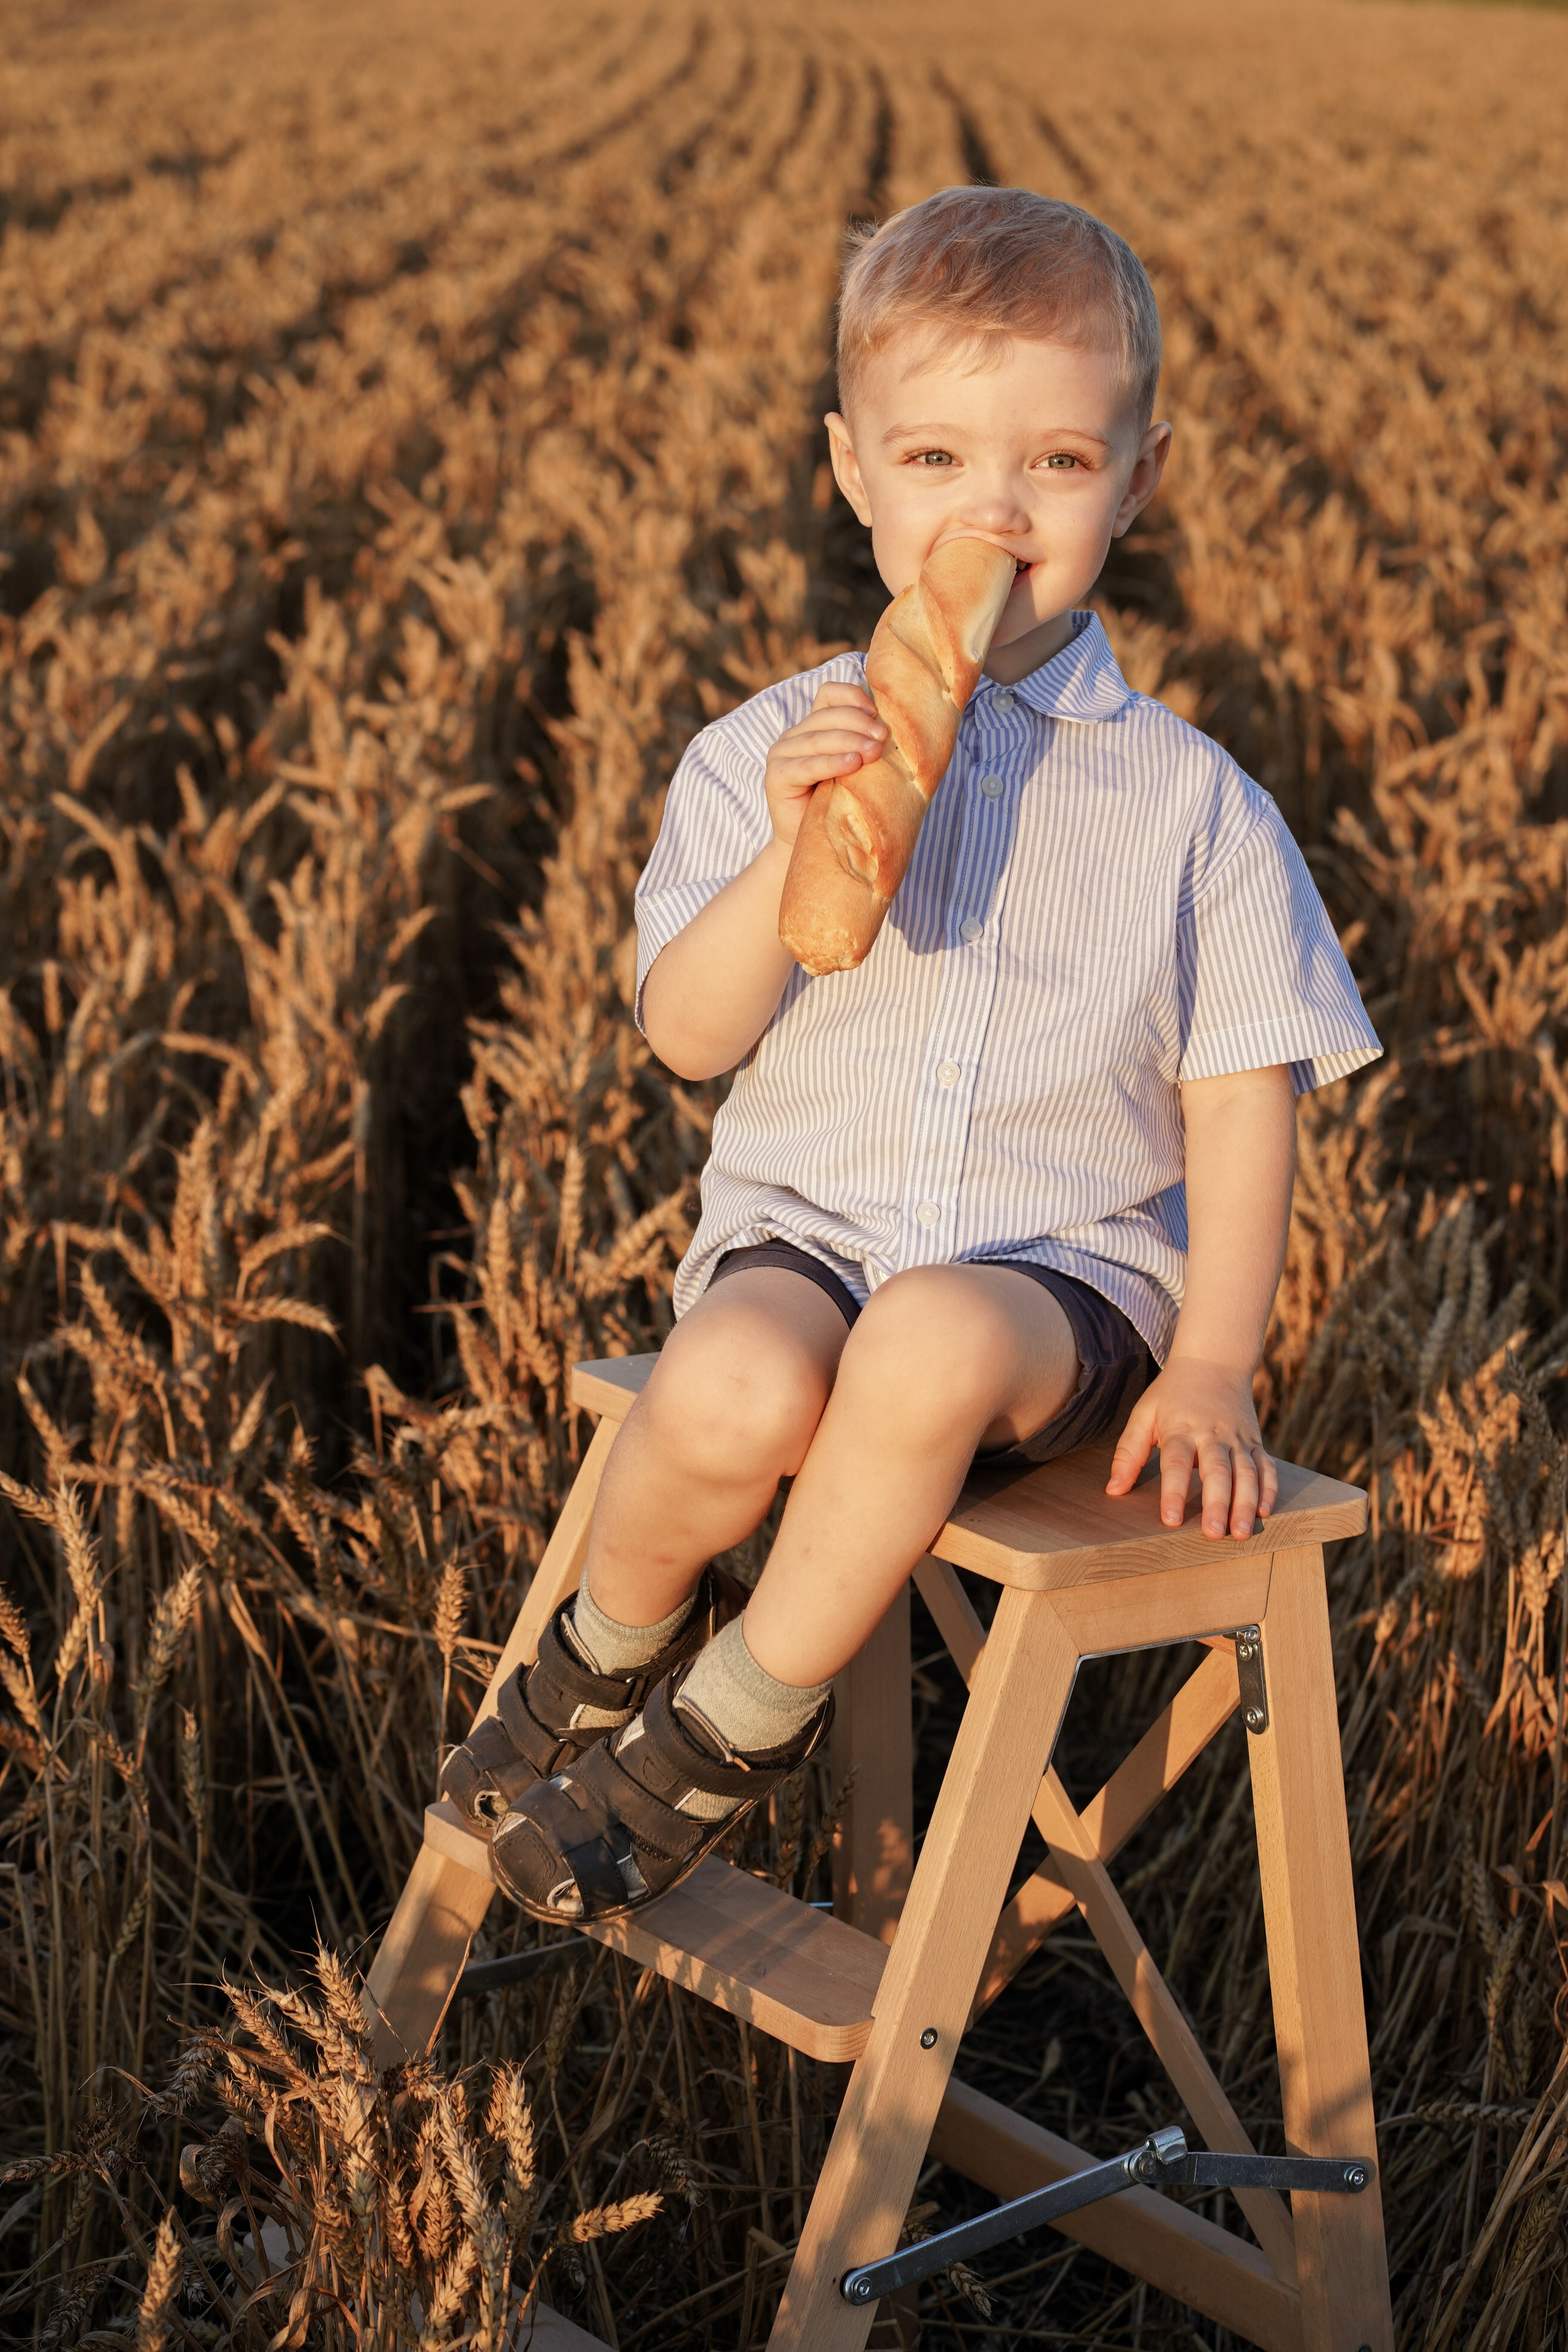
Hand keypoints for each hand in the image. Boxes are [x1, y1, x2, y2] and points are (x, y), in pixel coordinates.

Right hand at [763, 681, 885, 849]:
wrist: (814, 848)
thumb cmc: (843, 807)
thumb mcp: (858, 770)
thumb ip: (868, 745)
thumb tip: (904, 727)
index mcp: (813, 726)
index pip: (828, 694)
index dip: (851, 696)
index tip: (877, 712)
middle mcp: (794, 736)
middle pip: (826, 716)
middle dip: (858, 723)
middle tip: (884, 737)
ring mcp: (781, 755)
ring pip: (818, 739)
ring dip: (849, 741)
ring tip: (875, 752)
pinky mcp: (776, 778)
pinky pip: (807, 766)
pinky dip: (831, 763)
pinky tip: (852, 764)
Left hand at [1105, 1358, 1278, 1538]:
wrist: (1213, 1361)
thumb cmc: (1171, 1394)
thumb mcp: (1144, 1415)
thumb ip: (1128, 1452)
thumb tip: (1113, 1490)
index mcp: (1180, 1429)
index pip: (1176, 1463)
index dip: (1174, 1492)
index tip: (1172, 1520)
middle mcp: (1212, 1434)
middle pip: (1217, 1471)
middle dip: (1217, 1504)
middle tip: (1213, 1534)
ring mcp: (1238, 1438)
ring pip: (1246, 1473)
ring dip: (1246, 1504)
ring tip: (1242, 1533)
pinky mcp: (1256, 1441)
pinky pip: (1267, 1466)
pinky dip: (1269, 1489)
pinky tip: (1266, 1512)